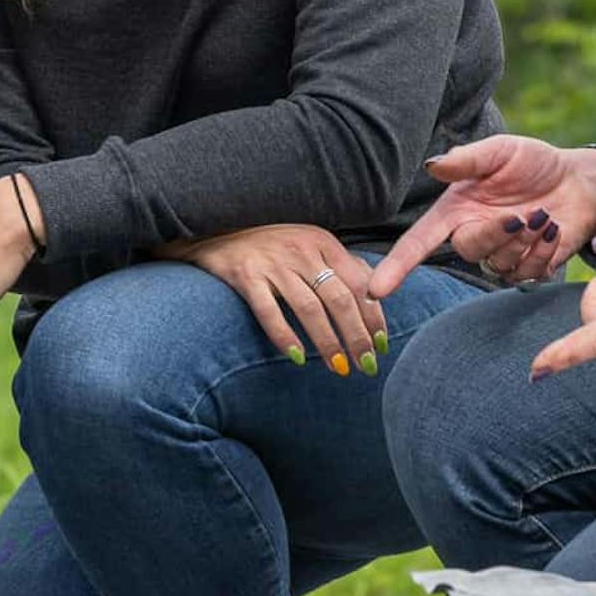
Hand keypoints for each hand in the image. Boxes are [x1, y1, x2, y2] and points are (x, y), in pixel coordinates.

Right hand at [156, 223, 387, 375]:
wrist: (214, 228)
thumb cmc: (269, 242)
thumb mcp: (308, 243)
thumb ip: (339, 264)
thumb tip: (373, 293)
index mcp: (322, 242)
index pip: (359, 283)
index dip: (373, 316)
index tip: (382, 344)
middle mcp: (301, 250)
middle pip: (339, 299)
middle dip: (357, 336)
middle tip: (366, 365)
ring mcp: (272, 262)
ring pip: (309, 308)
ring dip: (328, 342)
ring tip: (339, 367)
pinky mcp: (245, 275)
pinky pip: (269, 311)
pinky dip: (284, 336)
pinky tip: (297, 357)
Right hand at [370, 136, 595, 294]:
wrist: (577, 182)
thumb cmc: (534, 163)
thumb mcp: (501, 151)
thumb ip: (467, 160)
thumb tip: (432, 165)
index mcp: (456, 210)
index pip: (419, 241)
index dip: (397, 265)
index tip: (377, 290)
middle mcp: (473, 235)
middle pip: (468, 250)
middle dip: (496, 234)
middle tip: (524, 214)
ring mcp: (500, 255)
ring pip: (500, 265)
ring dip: (526, 241)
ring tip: (544, 215)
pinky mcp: (527, 269)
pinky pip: (528, 274)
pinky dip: (545, 251)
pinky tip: (554, 230)